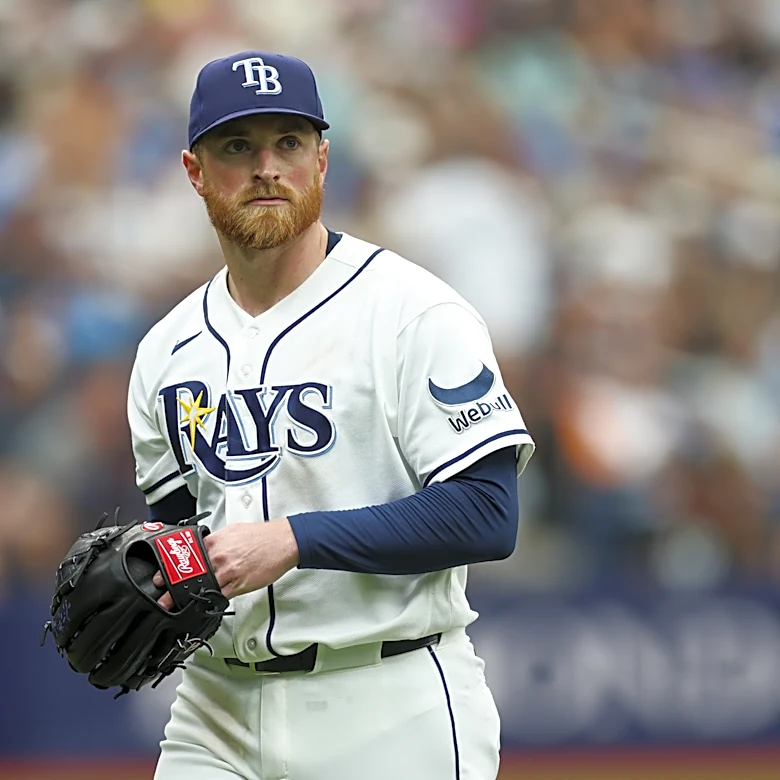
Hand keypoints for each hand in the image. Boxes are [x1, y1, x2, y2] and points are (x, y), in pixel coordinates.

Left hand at [153, 519, 299, 610]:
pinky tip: (204, 606)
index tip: (161, 577)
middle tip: (163, 598)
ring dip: (188, 599)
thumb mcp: (233, 531)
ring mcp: (228, 572)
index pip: (186, 557)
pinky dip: (211, 602)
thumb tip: (204, 548)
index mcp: (215, 542)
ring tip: (176, 607)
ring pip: (202, 589)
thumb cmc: (262, 536)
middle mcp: (219, 557)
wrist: (283, 541)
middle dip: (173, 588)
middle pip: (190, 575)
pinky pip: (220, 597)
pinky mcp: (239, 584)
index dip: (171, 569)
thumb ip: (215, 541)